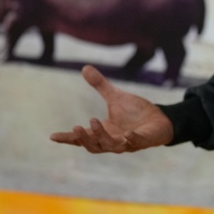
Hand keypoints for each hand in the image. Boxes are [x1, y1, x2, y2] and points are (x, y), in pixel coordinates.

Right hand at [49, 65, 173, 152]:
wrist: (160, 119)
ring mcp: (127, 143)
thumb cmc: (135, 112)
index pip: (82, 138)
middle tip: (75, 127)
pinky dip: (131, 140)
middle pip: (93, 145)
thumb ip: (100, 85)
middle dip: (84, 138)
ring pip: (110, 145)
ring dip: (101, 135)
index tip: (53, 136)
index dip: (68, 138)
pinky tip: (127, 135)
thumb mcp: (115, 96)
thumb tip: (84, 68)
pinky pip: (135, 143)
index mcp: (104, 132)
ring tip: (93, 121)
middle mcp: (113, 141)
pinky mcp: (143, 141)